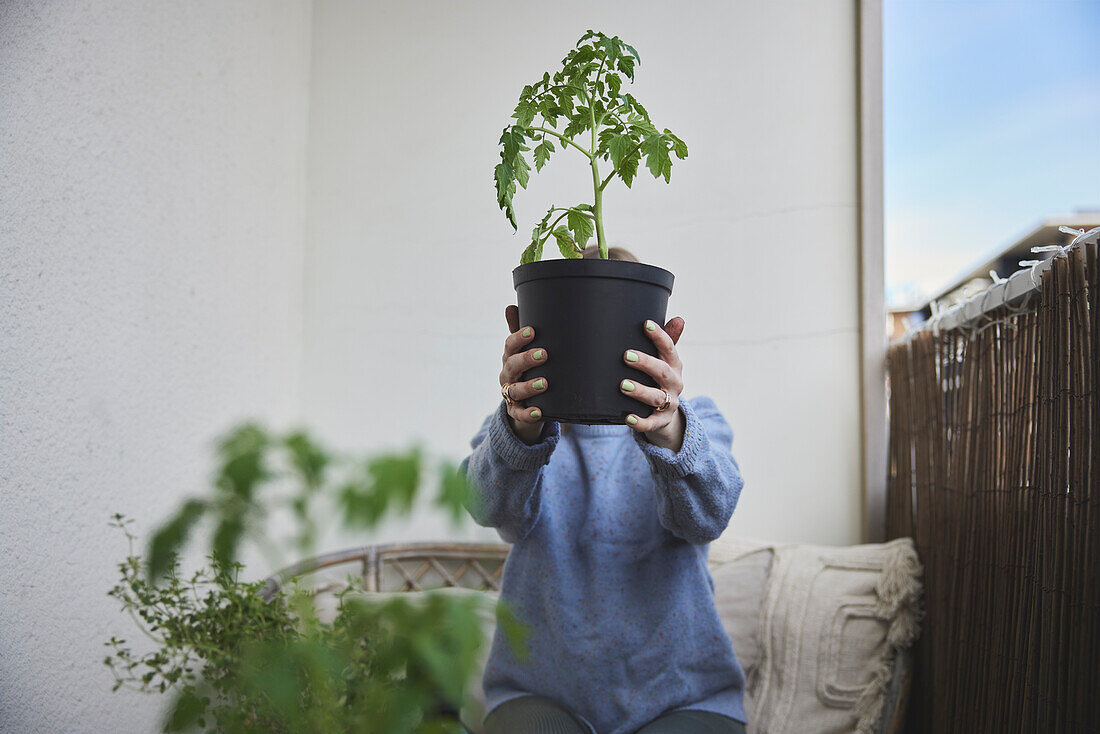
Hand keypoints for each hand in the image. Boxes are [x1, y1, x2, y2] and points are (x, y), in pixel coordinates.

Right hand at [500, 305, 548, 444]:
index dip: (518, 338)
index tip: (532, 331)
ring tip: (545, 383)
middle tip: (544, 354)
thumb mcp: (523, 351)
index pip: (509, 346)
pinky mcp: (516, 412)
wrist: (525, 402)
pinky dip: (527, 413)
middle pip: (512, 365)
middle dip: (527, 359)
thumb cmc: (526, 370)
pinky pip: (519, 414)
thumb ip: (518, 330)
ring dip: (528, 386)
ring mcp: (510, 394)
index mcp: (510, 357)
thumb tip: (510, 305)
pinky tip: (538, 412)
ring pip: (514, 390)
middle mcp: (507, 375)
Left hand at [620, 317, 685, 451]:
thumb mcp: (665, 361)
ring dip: (640, 391)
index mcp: (674, 365)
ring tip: (623, 385)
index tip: (645, 324)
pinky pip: (652, 423)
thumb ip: (668, 341)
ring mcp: (669, 403)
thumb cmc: (660, 380)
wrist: (667, 414)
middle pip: (662, 372)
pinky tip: (628, 418)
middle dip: (646, 363)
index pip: (669, 348)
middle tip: (626, 356)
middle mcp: (675, 383)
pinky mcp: (661, 421)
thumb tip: (679, 319)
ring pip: (656, 397)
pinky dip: (641, 422)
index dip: (659, 336)